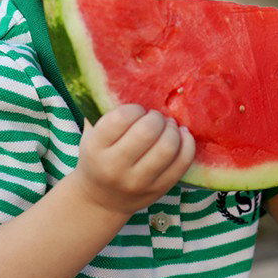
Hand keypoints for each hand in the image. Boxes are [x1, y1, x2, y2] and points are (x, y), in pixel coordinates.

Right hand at [69, 104, 194, 215]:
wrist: (100, 200)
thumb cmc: (97, 157)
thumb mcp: (91, 134)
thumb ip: (103, 110)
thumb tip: (126, 77)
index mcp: (95, 148)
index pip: (122, 118)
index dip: (135, 109)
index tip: (137, 111)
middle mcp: (115, 167)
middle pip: (148, 131)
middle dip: (156, 118)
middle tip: (155, 117)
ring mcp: (138, 182)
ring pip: (168, 148)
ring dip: (172, 129)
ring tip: (168, 126)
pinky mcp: (159, 190)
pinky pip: (182, 163)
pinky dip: (187, 144)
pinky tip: (182, 135)